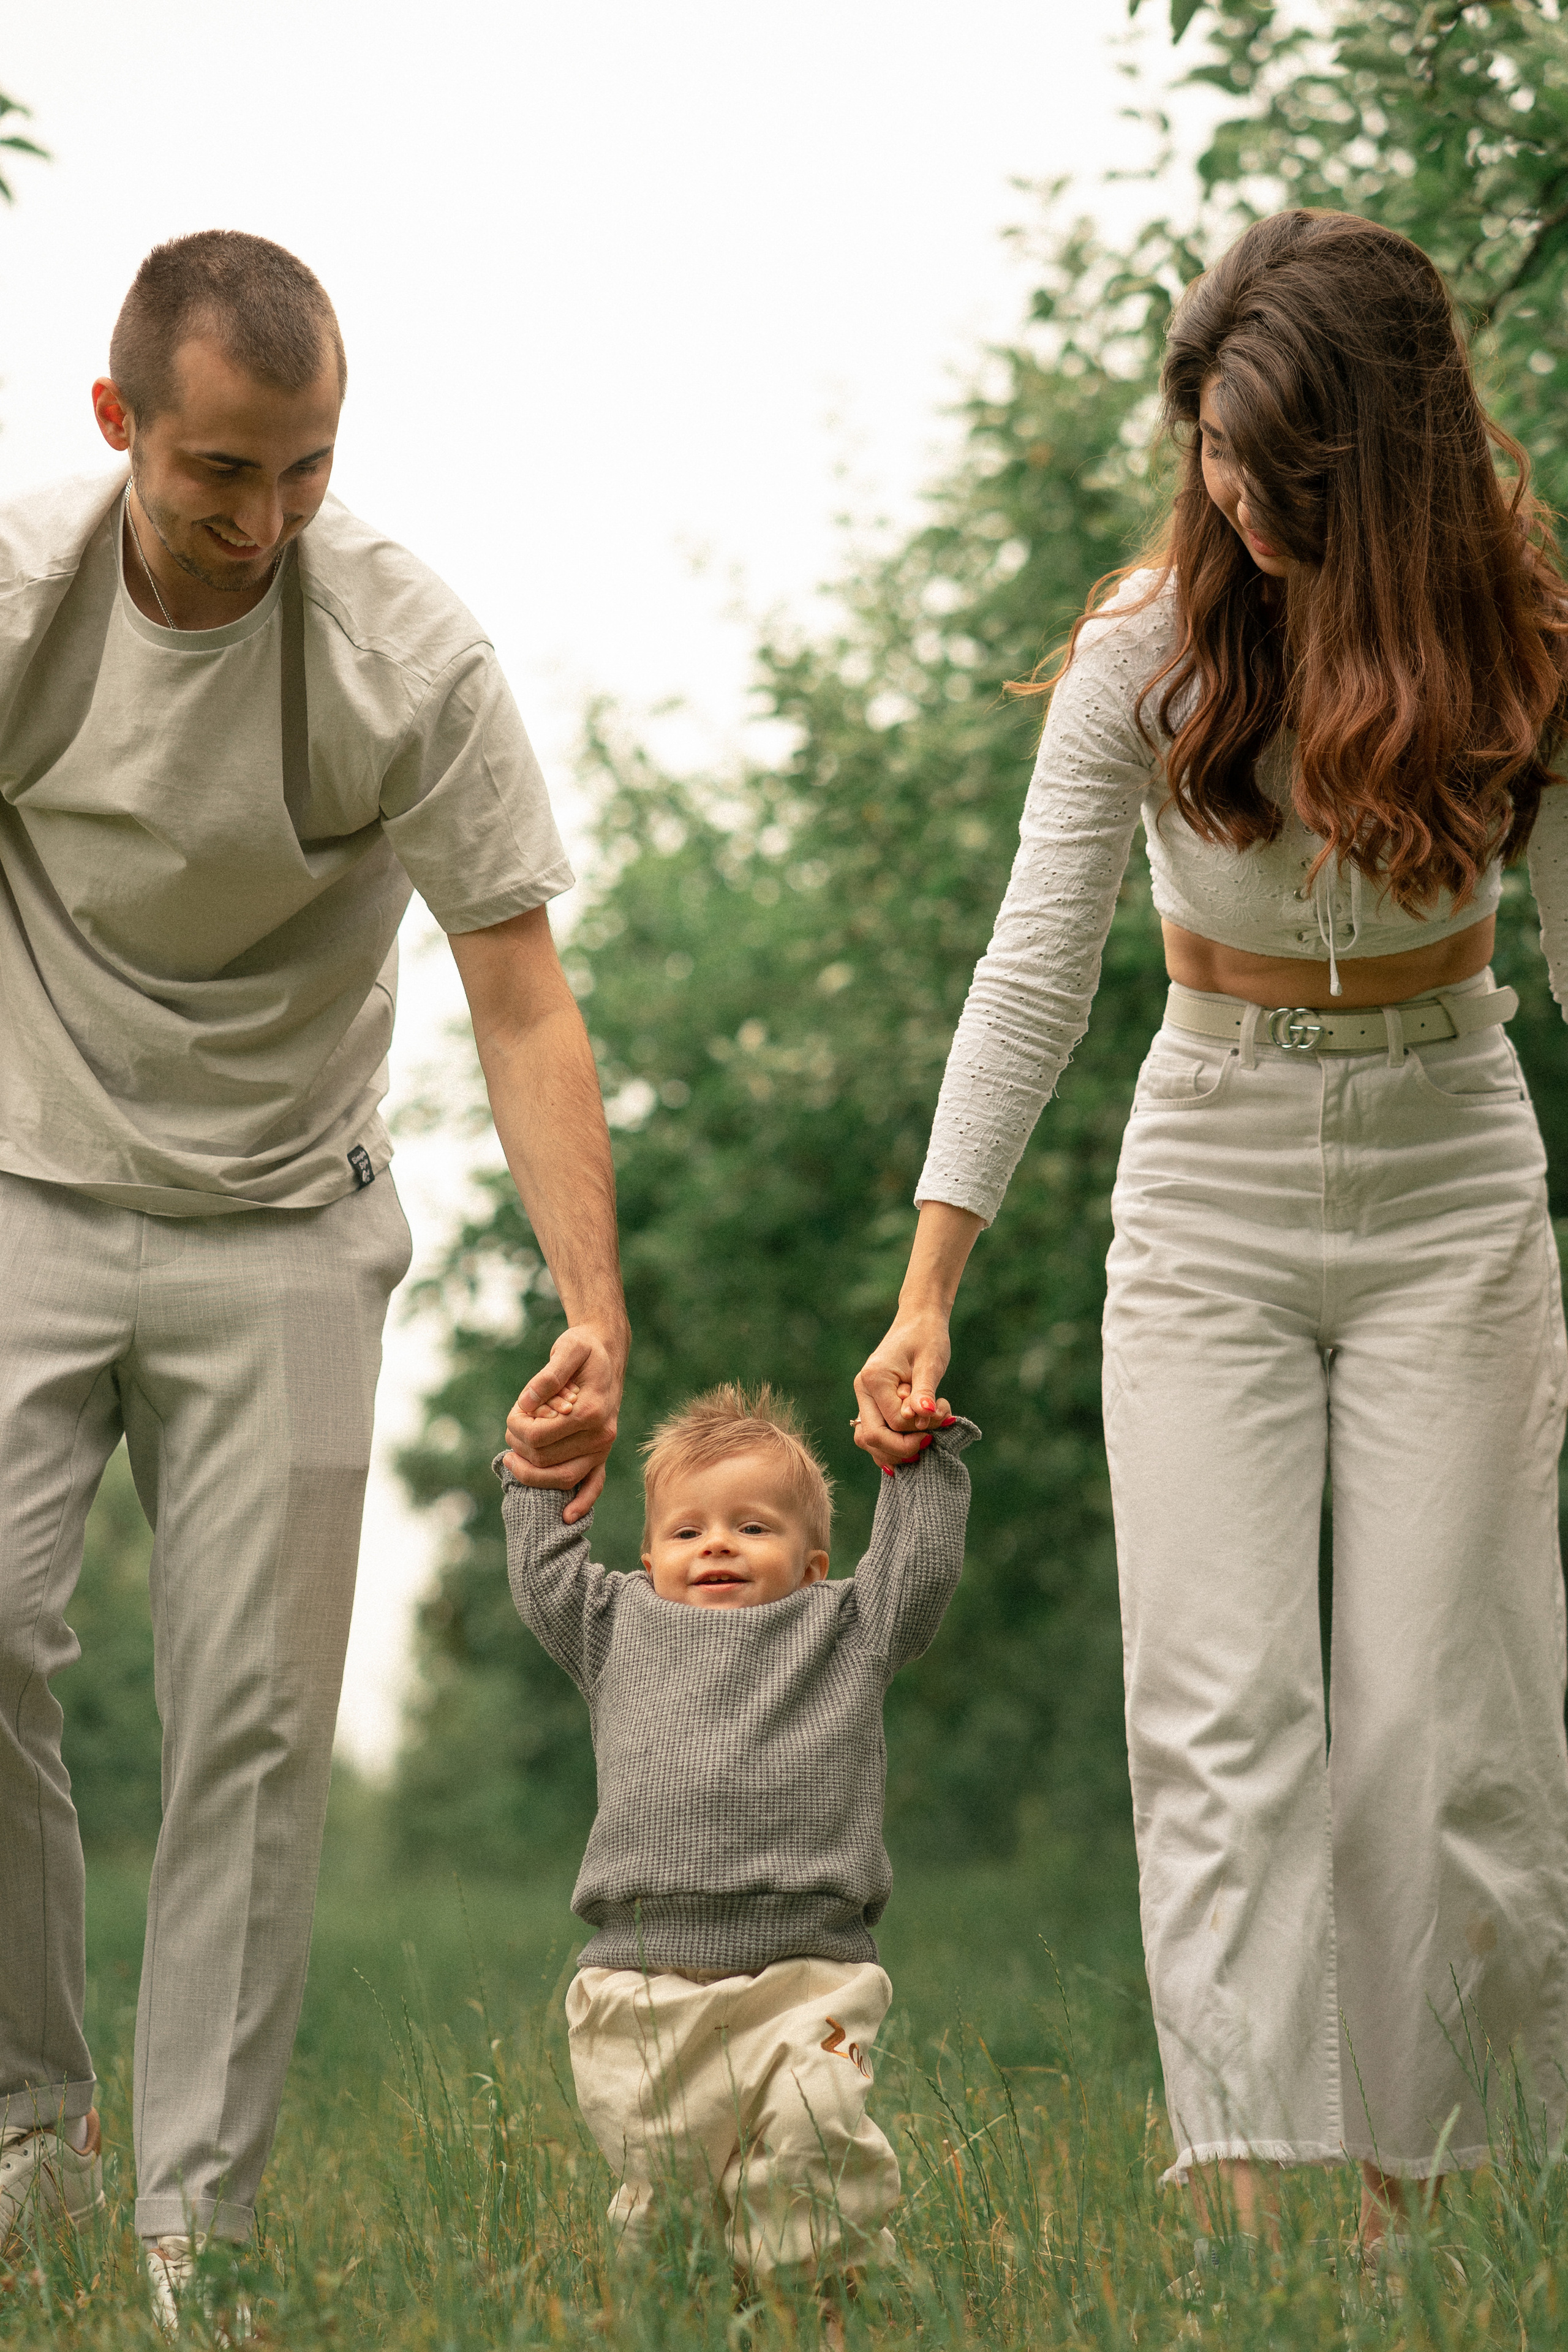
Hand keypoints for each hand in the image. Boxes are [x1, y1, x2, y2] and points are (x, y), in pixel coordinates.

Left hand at [503, 1323, 624, 1519]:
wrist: (607, 1353)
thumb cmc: (584, 1349)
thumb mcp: (567, 1349)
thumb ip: (547, 1375)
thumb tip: (526, 1404)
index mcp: (592, 1411)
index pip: (540, 1436)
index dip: (517, 1427)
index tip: (513, 1413)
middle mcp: (602, 1435)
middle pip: (546, 1458)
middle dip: (519, 1447)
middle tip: (510, 1428)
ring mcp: (603, 1448)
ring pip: (563, 1478)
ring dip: (532, 1474)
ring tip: (512, 1459)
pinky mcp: (601, 1454)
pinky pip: (594, 1484)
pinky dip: (581, 1502)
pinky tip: (566, 1516)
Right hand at [852, 1308, 952, 1468]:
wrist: (919, 1321)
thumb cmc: (927, 1337)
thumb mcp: (930, 1363)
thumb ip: (924, 1392)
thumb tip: (922, 1418)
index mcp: (874, 1378)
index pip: (894, 1421)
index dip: (919, 1427)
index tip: (942, 1414)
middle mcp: (863, 1390)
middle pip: (873, 1437)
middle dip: (905, 1446)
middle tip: (932, 1436)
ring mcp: (865, 1398)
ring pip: (869, 1441)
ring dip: (898, 1448)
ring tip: (925, 1436)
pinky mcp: (872, 1404)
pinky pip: (874, 1435)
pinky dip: (892, 1445)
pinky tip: (914, 1442)